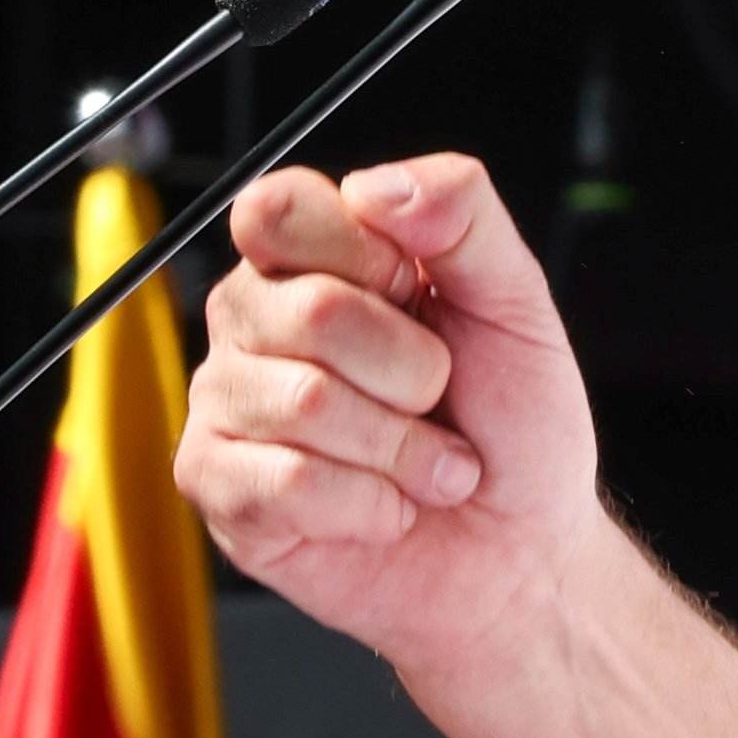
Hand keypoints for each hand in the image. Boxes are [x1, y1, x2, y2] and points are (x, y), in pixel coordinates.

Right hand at [177, 153, 601, 689]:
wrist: (518, 551)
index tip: (417, 295)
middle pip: (308, 312)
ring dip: (401, 451)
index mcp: (311, 256)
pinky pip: (286, 484)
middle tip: (437, 402)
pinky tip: (384, 510)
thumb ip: (463, 216)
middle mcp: (254, 320)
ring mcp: (226, 403)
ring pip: (305, 405)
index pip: (279, 209)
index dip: (365, 257)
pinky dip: (368, 506)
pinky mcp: (218, 487)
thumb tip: (381, 186)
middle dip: (411, 373)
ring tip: (425, 469)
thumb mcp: (516, 301)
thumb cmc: (511, 426)